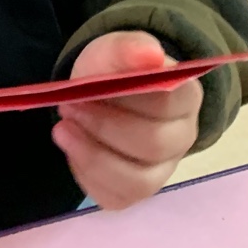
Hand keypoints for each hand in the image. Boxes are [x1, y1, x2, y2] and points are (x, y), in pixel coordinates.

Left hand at [52, 32, 201, 210]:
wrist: (98, 91)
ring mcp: (162, 169)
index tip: (86, 88)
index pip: (167, 103)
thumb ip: (128, 49)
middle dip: (104, 127)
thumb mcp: (113, 50)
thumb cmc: (113, 70)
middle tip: (68, 107)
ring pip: (137, 181)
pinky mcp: (135, 191)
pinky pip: (115, 197)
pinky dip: (87, 175)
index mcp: (185, 97)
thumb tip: (151, 55)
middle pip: (153, 144)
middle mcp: (182, 137)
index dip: (126, 98)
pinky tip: (73, 150)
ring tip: (62, 130)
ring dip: (93, 156)